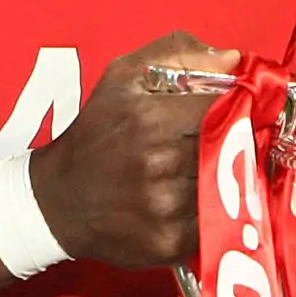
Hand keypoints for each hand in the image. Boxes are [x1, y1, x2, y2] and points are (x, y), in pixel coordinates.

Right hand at [29, 35, 238, 268]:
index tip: (236, 109)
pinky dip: (214, 211)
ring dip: (226, 178)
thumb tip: (233, 59)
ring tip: (209, 171)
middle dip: (235, 142)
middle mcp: (159, 164)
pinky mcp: (169, 242)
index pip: (223, 106)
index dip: (237, 106)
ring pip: (228, 186)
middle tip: (225, 141)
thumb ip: (178, 54)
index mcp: (150, 118)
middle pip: (231, 147)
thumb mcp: (123, 77)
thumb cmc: (95, 132)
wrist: (58, 200)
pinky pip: (216, 221)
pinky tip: (194, 202)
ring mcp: (165, 208)